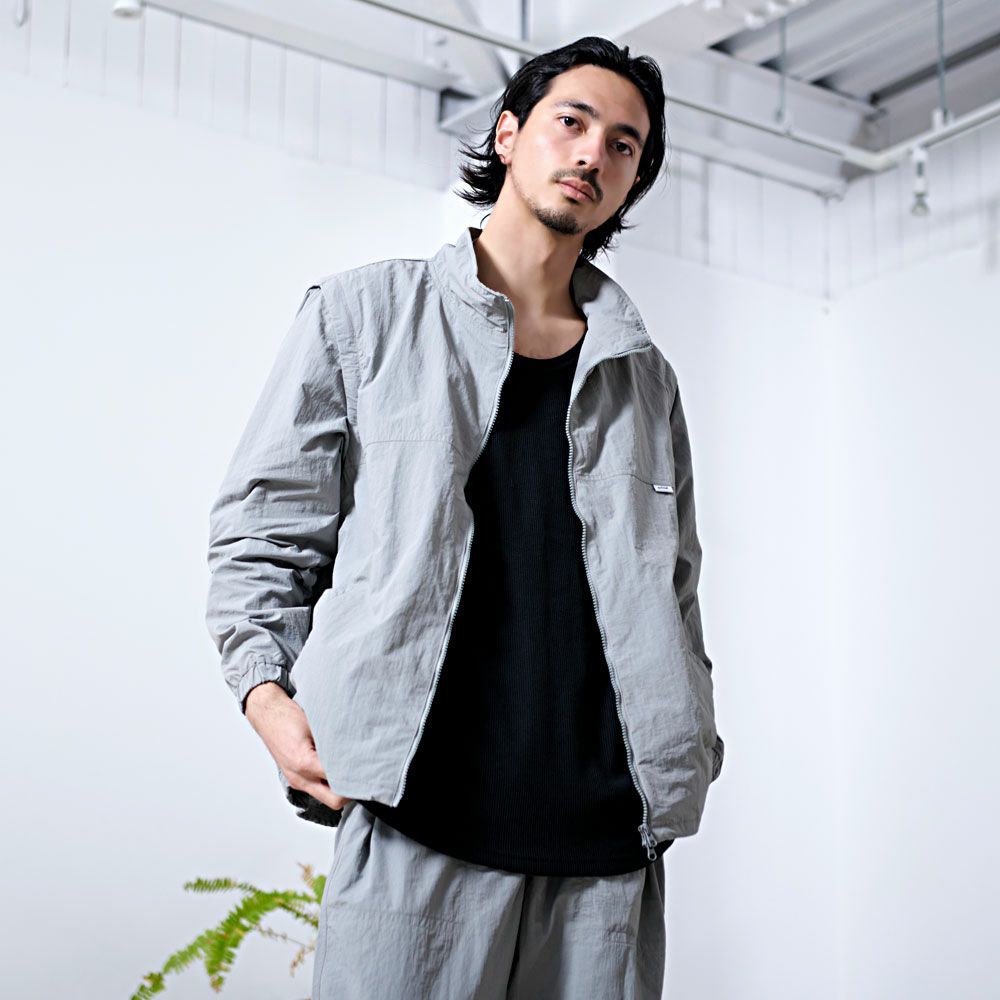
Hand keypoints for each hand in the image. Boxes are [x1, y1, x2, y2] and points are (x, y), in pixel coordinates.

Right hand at [244, 682, 352, 811]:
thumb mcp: (317, 725)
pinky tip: (336, 769)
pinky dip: (328, 784)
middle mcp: (299, 777)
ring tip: (351, 772)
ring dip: (338, 789)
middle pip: (334, 801)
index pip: (338, 782)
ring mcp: (295, 780)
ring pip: (325, 797)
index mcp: (305, 762)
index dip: (355, 779)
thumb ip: (334, 743)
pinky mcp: (294, 779)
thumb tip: (356, 752)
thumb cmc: (289, 716)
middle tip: (363, 777)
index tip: (369, 771)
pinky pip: (316, 789)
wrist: (267, 714)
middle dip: (350, 792)